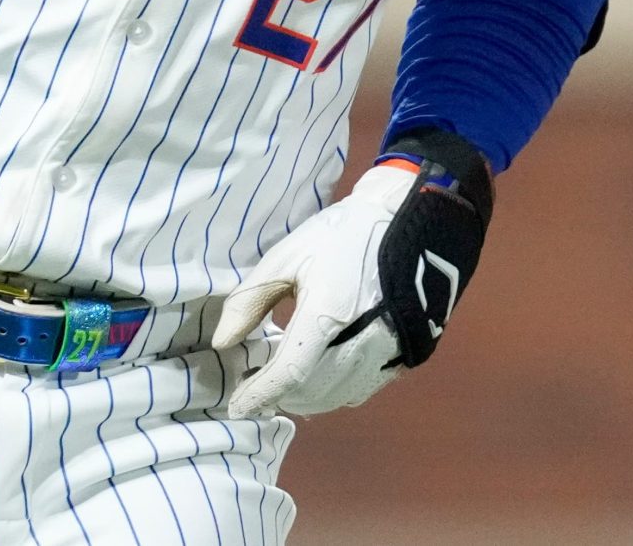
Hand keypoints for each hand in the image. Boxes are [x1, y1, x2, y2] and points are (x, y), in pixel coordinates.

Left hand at [213, 132, 492, 418]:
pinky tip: (316, 379)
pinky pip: (361, 390)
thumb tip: (222, 342)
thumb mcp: (287, 257)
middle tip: (252, 385)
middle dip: (278, 396)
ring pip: (337, 396)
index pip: (290, 372)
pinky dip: (333, 393)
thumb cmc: (342, 236)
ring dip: (305, 398)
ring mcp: (389, 352)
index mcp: (330, 313)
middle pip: (313, 390)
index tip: (236, 406)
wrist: (409, 226)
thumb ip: (251, 300)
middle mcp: (363, 341)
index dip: (260, 394)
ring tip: (279, 384)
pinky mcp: (404, 356)